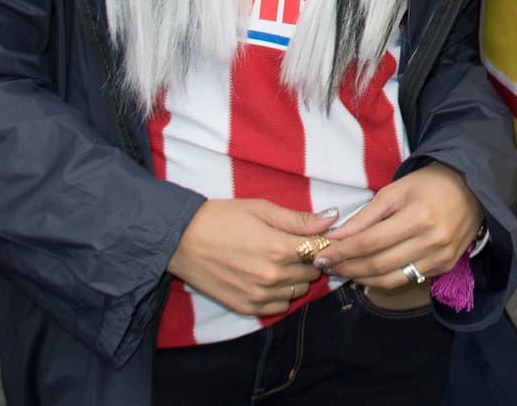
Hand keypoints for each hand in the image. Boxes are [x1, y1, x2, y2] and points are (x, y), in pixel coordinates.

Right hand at [167, 201, 337, 317]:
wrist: (184, 240)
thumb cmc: (224, 218)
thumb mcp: (263, 209)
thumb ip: (299, 219)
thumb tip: (332, 217)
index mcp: (280, 249)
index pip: (321, 250)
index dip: (323, 241)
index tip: (317, 234)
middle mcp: (273, 277)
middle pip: (313, 272)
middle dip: (311, 258)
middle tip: (296, 244)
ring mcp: (259, 296)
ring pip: (298, 291)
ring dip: (297, 277)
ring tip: (281, 259)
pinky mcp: (247, 308)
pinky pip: (279, 307)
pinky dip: (281, 294)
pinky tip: (269, 276)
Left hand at [319, 164, 481, 289]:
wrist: (473, 189)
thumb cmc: (431, 183)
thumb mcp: (396, 189)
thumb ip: (366, 215)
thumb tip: (336, 237)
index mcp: (418, 216)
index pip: (370, 242)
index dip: (342, 251)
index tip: (322, 254)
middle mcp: (432, 241)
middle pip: (379, 264)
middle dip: (347, 267)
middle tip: (327, 266)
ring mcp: (440, 257)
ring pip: (391, 279)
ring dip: (362, 278)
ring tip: (343, 272)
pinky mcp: (444, 267)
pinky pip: (407, 279)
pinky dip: (384, 280)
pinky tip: (368, 274)